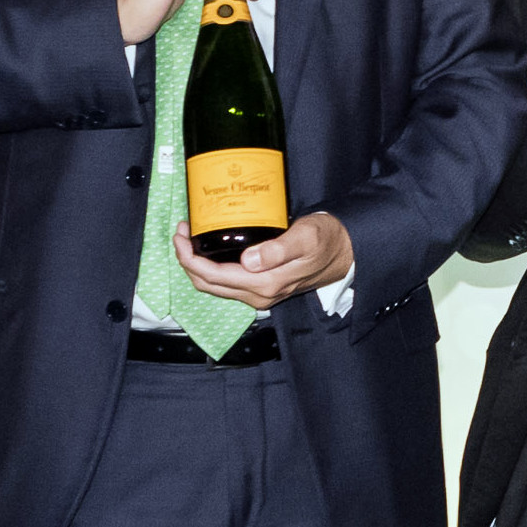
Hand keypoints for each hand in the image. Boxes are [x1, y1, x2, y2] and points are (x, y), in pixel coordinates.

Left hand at [178, 208, 351, 308]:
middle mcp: (258, 295)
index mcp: (264, 283)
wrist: (345, 255)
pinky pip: (227, 283)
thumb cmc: (327, 241)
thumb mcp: (306, 238)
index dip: (189, 257)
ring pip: (214, 286)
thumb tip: (248, 260)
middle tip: (181, 231)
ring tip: (191, 237)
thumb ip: (277, 250)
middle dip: (186, 260)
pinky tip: (211, 248)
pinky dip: (211, 268)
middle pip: (207, 284)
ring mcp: (260, 295)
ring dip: (196, 265)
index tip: (181, 233)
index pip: (212, 276)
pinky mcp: (263, 288)